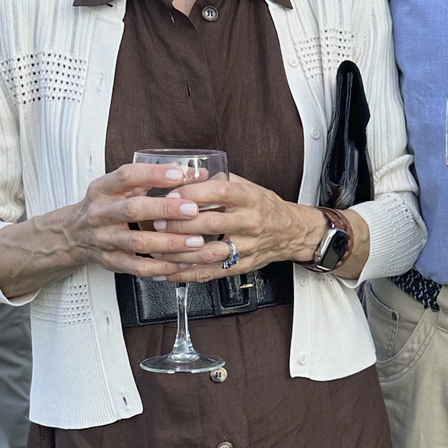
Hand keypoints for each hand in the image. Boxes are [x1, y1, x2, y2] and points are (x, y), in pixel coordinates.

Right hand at [61, 162, 227, 280]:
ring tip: (196, 241)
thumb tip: (194, 174)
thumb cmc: (104, 207)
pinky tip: (182, 262)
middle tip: (193, 210)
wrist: (72, 235)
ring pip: (138, 242)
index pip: (126, 176)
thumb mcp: (118, 188)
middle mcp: (101, 213)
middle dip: (165, 209)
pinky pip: (138, 267)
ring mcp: (104, 240)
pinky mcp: (111, 261)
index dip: (152, 174)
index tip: (179, 174)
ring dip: (170, 242)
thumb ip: (151, 180)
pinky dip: (162, 266)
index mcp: (103, 189)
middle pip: (132, 210)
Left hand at [149, 171, 326, 279]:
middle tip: (156, 223)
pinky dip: (185, 274)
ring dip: (178, 253)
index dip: (194, 194)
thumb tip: (186, 173)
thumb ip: (219, 181)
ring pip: (209, 253)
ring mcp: (246, 247)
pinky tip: (166, 271)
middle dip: (180, 225)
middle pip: (212, 224)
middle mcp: (250, 223)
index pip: (221, 193)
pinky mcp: (240, 266)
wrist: (293, 232)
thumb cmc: (265, 207)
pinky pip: (210, 273)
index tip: (171, 195)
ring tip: (155, 249)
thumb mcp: (248, 186)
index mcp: (250, 198)